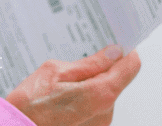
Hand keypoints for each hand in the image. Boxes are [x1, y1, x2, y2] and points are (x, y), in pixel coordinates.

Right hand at [6, 46, 140, 125]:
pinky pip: (94, 107)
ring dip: (88, 85)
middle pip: (114, 80)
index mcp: (101, 94)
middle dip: (98, 69)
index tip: (115, 42)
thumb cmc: (31, 105)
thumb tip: (113, 52)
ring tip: (60, 87)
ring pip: (102, 93)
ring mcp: (99, 124)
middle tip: (71, 66)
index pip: (130, 66)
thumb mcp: (56, 72)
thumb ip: (89, 63)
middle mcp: (106, 112)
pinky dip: (82, 99)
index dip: (124, 51)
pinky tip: (60, 100)